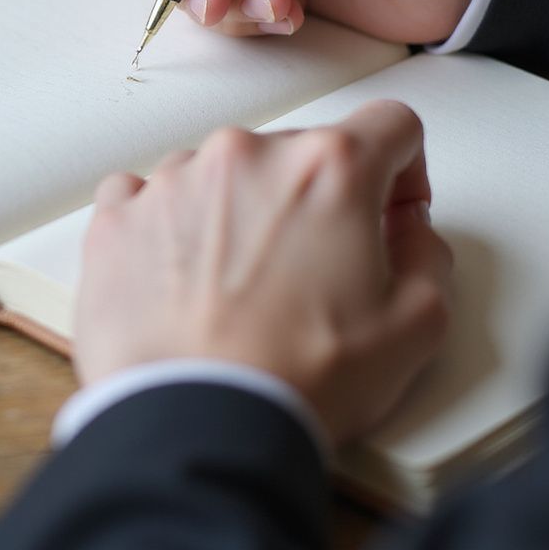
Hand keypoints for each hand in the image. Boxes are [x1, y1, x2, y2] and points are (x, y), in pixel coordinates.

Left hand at [75, 102, 451, 445]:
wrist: (192, 424)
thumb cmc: (292, 380)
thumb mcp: (415, 326)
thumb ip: (428, 255)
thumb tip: (408, 232)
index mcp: (326, 169)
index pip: (389, 125)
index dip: (404, 170)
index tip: (389, 209)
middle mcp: (246, 155)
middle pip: (300, 153)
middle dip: (316, 202)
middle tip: (313, 273)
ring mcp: (174, 179)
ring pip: (226, 174)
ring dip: (241, 213)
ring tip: (239, 290)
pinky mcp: (120, 214)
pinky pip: (151, 196)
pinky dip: (170, 226)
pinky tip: (183, 278)